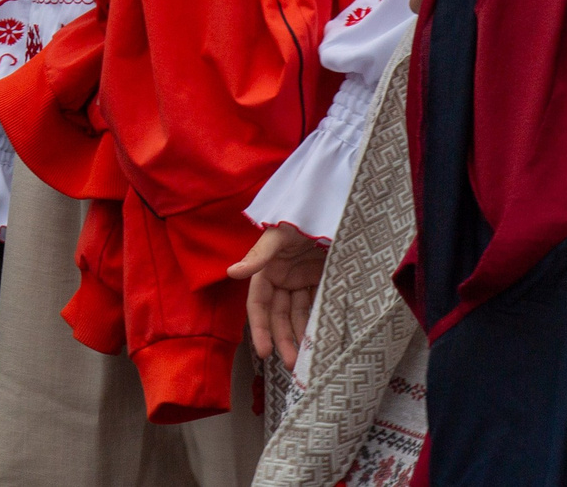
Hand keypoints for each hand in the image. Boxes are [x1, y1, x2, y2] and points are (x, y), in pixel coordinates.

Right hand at [227, 223, 327, 370]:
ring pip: (299, 314)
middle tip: (291, 363)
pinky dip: (318, 321)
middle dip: (283, 338)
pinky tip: (322, 339)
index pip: (259, 305)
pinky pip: (317, 304)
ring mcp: (302, 279)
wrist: (334, 204)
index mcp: (268, 269)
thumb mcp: (280, 233)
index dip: (260, 328)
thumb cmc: (302, 214)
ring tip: (307, 358)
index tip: (264, 351)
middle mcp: (283, 278)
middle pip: (279, 315)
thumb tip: (232, 273)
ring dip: (300, 335)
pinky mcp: (321, 278)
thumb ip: (259, 254)